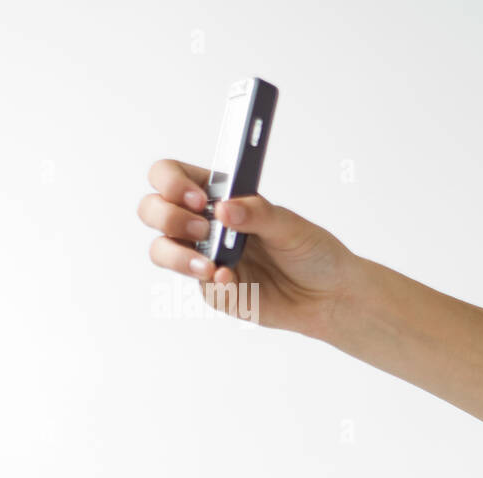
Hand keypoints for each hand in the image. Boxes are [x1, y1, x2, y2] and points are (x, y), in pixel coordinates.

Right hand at [138, 159, 357, 338]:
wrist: (329, 297)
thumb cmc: (313, 253)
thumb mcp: (293, 227)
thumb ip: (259, 214)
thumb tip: (225, 209)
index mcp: (220, 196)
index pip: (172, 176)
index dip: (173, 181)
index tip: (199, 198)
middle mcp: (205, 223)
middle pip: (152, 209)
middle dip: (168, 216)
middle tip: (203, 227)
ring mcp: (204, 257)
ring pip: (161, 250)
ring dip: (177, 255)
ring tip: (211, 265)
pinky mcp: (214, 289)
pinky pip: (197, 285)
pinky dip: (211, 283)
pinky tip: (230, 280)